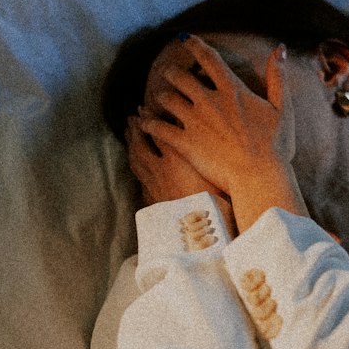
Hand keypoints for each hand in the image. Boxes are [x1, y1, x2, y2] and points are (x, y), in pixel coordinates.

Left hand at [125, 114, 235, 235]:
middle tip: (131, 119)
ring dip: (132, 147)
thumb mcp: (218, 174)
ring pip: (137, 163)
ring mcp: (154, 189)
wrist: (200, 241)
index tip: (144, 107)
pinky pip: (141, 183)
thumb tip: (212, 129)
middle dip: (135, 131)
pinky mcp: (154, 204)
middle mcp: (161, 172)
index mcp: (176, 160)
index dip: (149, 119)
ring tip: (129, 136)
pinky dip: (138, 172)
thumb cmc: (218, 206)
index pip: (158, 132)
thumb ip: (210, 150)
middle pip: (141, 146)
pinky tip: (139, 171)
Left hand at [140, 35, 305, 231]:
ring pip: (166, 99)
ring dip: (161, 97)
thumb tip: (280, 48)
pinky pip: (158, 128)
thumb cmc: (275, 146)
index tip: (185, 38)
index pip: (209, 58)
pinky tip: (144, 123)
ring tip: (159, 98)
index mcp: (231, 90)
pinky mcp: (185, 142)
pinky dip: (149, 124)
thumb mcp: (282, 108)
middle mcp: (209, 100)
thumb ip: (278, 76)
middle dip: (171, 72)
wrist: (260, 177)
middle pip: (180, 77)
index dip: (194, 45)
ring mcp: (194, 121)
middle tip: (167, 73)